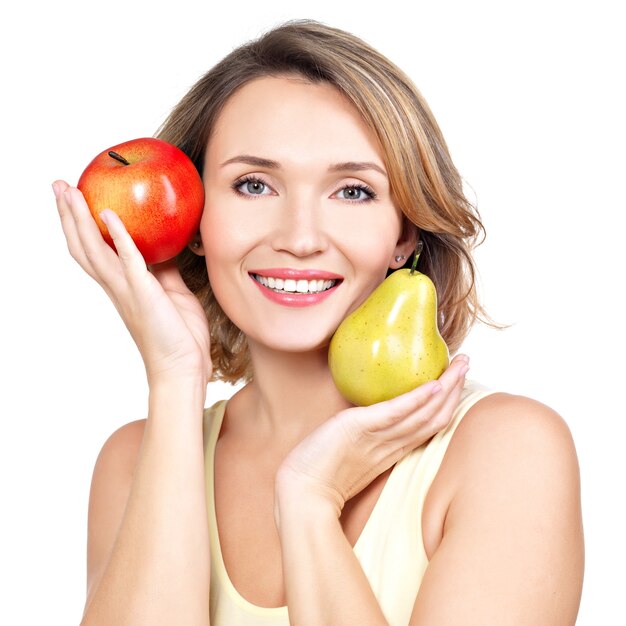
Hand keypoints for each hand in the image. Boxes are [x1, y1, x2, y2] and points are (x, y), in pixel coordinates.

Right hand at [53, 180, 211, 386]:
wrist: (182, 368)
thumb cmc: (178, 336)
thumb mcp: (172, 293)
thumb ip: (162, 272)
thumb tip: (162, 249)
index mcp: (122, 287)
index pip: (93, 252)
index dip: (80, 227)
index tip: (74, 202)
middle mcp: (117, 287)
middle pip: (82, 246)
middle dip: (68, 215)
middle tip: (59, 186)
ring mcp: (126, 291)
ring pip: (94, 249)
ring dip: (80, 219)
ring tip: (70, 191)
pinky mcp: (143, 293)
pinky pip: (128, 259)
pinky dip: (119, 236)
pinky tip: (110, 215)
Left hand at [275, 355, 468, 520]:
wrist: (300, 493)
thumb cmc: (319, 473)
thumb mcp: (349, 450)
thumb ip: (364, 436)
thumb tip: (369, 415)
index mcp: (391, 450)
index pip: (428, 424)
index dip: (446, 402)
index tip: (456, 381)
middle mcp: (391, 445)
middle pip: (433, 417)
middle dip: (454, 389)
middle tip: (466, 363)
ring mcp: (378, 439)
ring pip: (422, 414)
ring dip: (445, 388)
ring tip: (460, 365)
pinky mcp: (360, 429)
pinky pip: (394, 414)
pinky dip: (416, 400)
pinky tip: (434, 385)